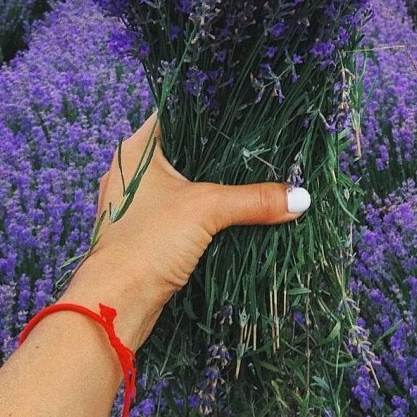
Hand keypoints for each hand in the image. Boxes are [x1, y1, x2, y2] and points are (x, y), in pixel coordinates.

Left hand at [63, 111, 310, 348]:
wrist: (115, 306)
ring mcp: (135, 205)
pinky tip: (231, 212)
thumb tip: (301, 197)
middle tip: (257, 144)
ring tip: (252, 174)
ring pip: (182, 184)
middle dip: (218, 153)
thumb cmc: (147, 243)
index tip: (243, 111)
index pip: (176, 115)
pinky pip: (180, 212)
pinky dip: (202, 212)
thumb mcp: (207, 209)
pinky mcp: (144, 233)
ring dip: (211, 186)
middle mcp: (131, 172)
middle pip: (183, 152)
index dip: (209, 112)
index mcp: (135, 151)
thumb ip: (254, 199)